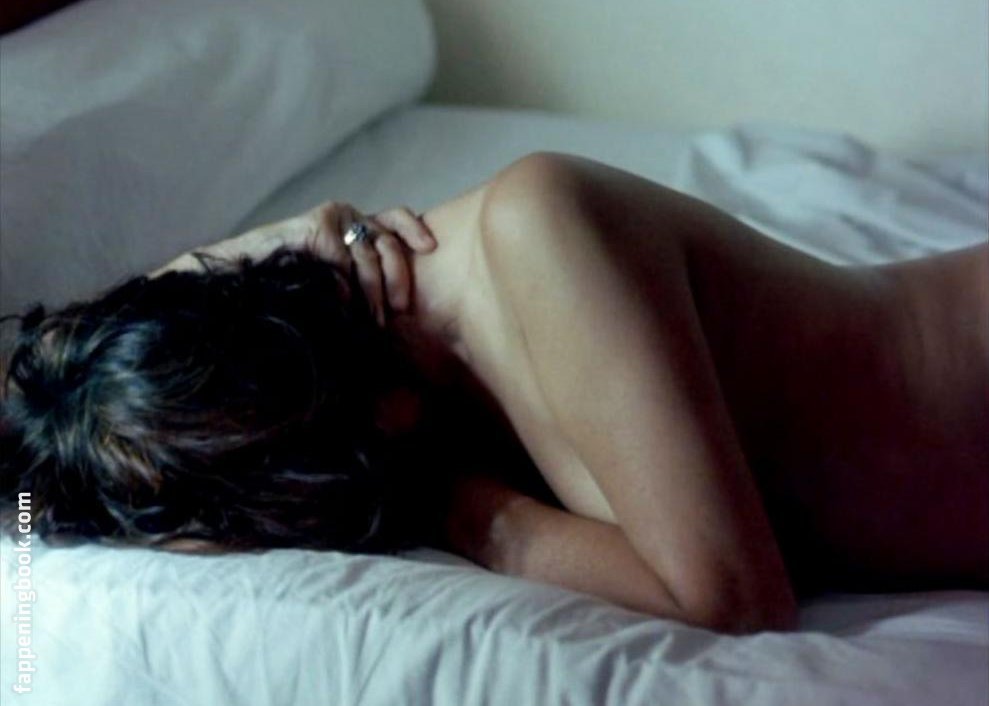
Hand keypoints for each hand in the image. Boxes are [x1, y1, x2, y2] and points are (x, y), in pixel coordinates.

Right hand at [152, 201, 436, 324]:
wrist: (239, 278)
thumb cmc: (290, 287)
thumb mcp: (338, 284)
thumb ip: (364, 281)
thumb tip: (396, 308)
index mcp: (356, 226)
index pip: (395, 219)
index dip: (415, 230)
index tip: (430, 249)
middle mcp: (347, 217)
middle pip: (390, 239)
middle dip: (400, 275)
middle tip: (398, 307)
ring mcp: (330, 219)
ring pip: (369, 253)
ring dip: (373, 292)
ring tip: (372, 321)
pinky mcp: (314, 224)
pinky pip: (343, 258)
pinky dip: (345, 285)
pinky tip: (340, 304)